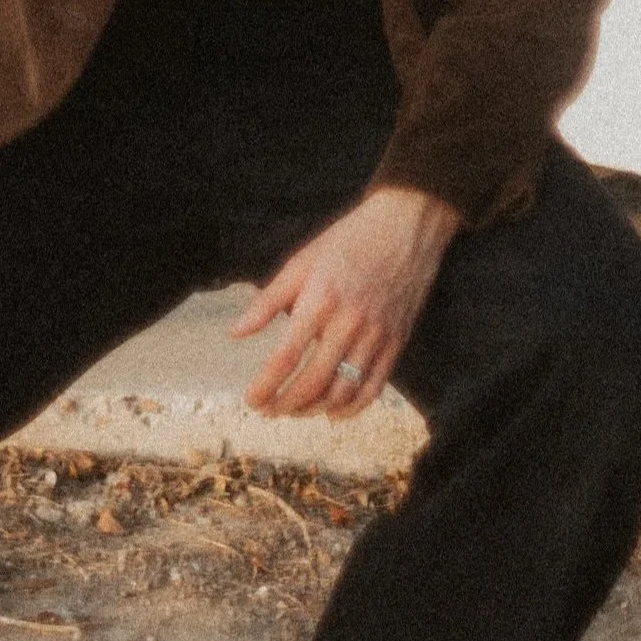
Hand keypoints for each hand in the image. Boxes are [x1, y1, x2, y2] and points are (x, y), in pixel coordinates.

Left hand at [231, 185, 460, 418]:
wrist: (405, 226)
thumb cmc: (348, 240)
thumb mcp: (301, 262)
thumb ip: (267, 302)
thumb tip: (235, 332)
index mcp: (320, 300)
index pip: (286, 356)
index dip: (266, 385)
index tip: (251, 400)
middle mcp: (349, 322)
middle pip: (313, 381)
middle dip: (286, 404)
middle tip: (268, 410)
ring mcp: (376, 335)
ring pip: (343, 390)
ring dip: (315, 409)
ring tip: (295, 411)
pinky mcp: (397, 342)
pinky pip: (374, 387)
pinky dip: (352, 408)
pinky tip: (333, 413)